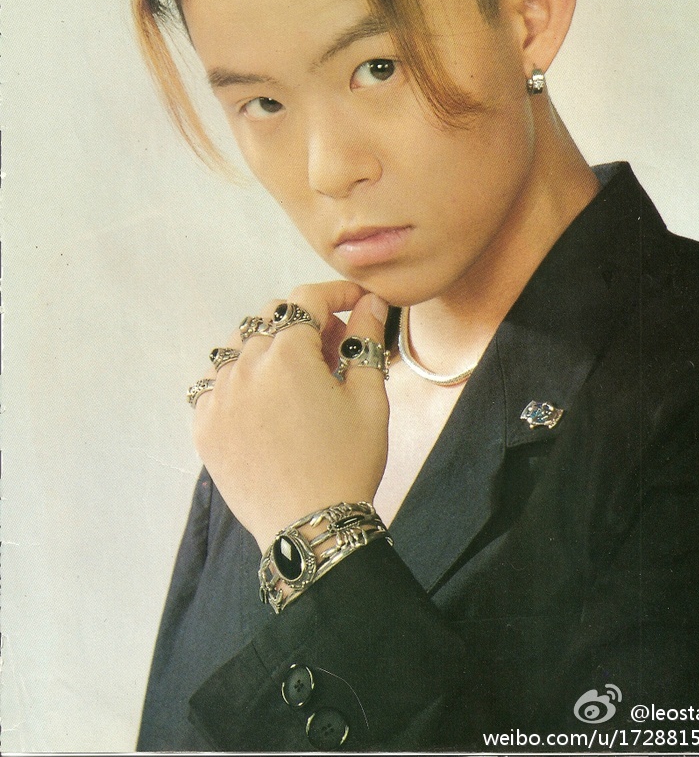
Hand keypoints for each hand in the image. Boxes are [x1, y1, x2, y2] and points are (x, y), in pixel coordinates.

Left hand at [192, 281, 389, 552]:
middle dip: (306, 322)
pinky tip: (265, 401)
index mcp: (287, 353)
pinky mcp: (203, 424)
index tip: (357, 303)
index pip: (308, 299)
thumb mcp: (369, 397)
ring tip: (298, 379)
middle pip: (272, 317)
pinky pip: (216, 381)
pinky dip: (240, 378)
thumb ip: (366, 340)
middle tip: (334, 350)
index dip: (338, 294)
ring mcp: (218, 395)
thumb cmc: (347, 463)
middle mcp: (244, 366)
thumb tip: (370, 304)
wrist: (310, 528)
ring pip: (241, 345)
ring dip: (270, 347)